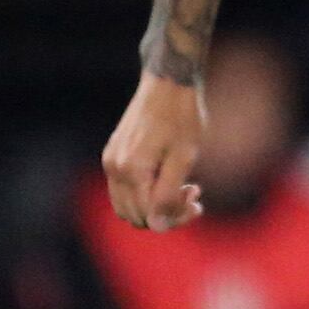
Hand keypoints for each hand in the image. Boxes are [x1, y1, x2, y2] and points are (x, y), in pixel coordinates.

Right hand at [104, 72, 204, 229]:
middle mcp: (114, 169)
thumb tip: (157, 226)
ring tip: (184, 185)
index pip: (149, 217)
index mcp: (131, 172)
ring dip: (156, 203)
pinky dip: (146, 191)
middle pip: (136, 215)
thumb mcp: (184, 158)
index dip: (175, 217)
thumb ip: (168, 194)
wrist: (169, 83)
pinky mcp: (114, 154)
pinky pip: (126, 189)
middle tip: (193, 192)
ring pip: (129, 204)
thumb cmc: (181, 117)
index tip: (198, 201)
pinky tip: (170, 175)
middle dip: (167, 212)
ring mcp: (111, 161)